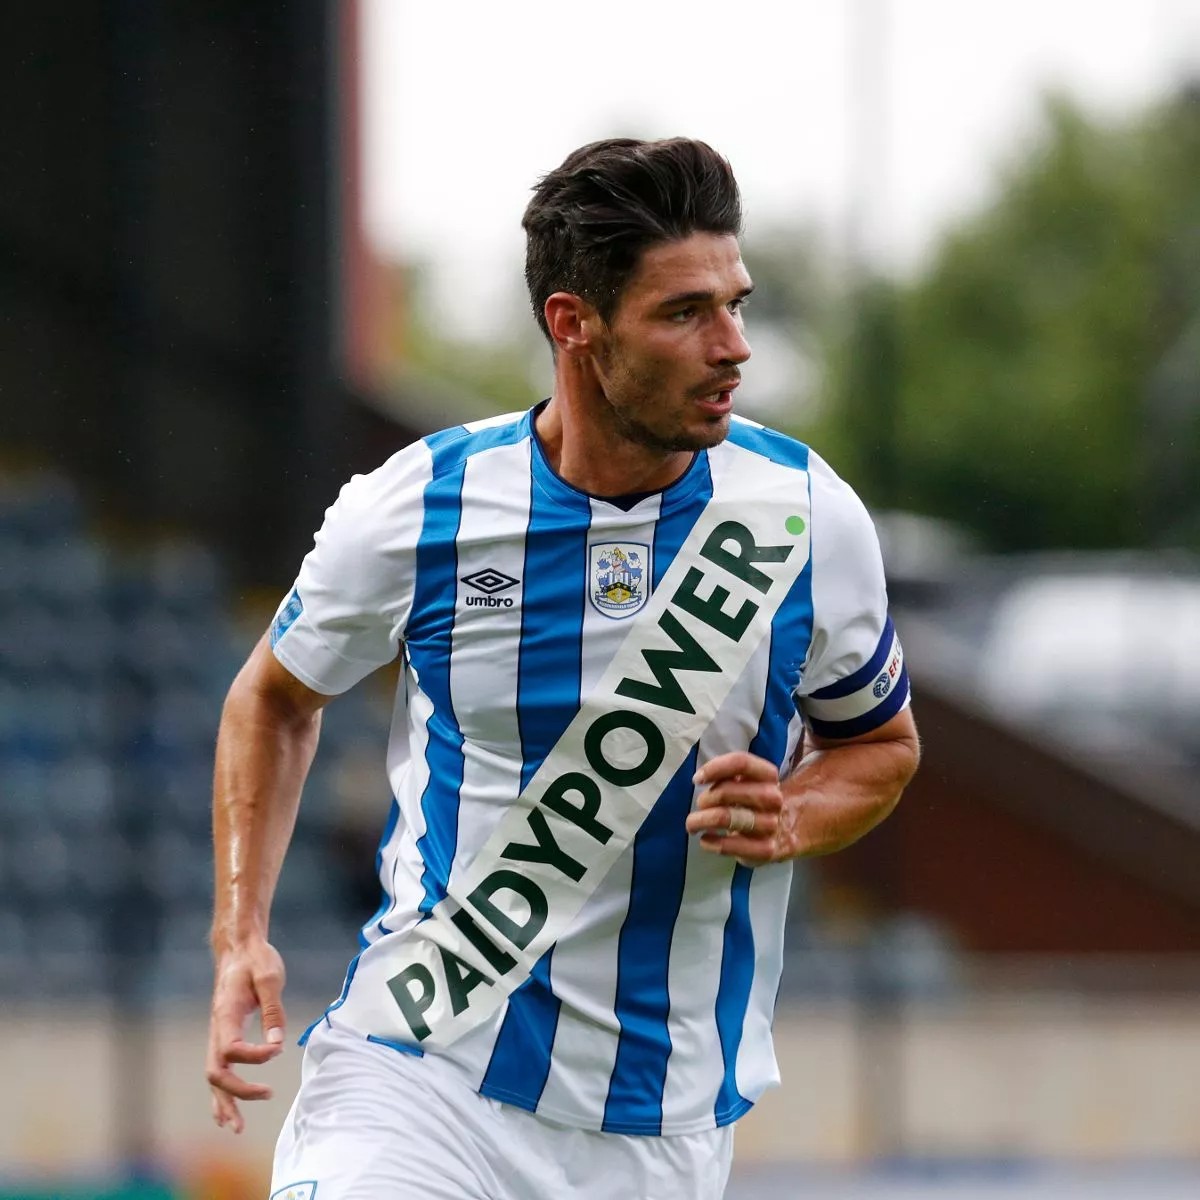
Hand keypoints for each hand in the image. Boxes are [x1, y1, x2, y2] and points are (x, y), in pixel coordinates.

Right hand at [206, 938, 286, 1133]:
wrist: (239, 949)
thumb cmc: (256, 960)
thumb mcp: (270, 977)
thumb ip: (274, 1010)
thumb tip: (277, 1045)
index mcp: (226, 1015)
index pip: (230, 1049)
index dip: (253, 1056)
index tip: (276, 1049)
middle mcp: (216, 1029)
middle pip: (216, 1073)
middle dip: (237, 1092)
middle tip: (268, 1094)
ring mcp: (217, 1034)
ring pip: (213, 1077)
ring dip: (224, 1103)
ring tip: (237, 1128)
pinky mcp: (223, 1036)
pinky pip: (218, 1070)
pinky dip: (222, 1093)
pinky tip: (228, 1112)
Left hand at [685, 750, 791, 865]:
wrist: (785, 830)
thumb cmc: (755, 801)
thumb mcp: (748, 781)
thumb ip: (728, 774)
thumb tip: (700, 778)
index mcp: (769, 776)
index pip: (741, 763)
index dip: (714, 768)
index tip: (697, 779)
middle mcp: (773, 798)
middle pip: (726, 791)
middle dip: (705, 799)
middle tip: (700, 805)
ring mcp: (771, 824)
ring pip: (725, 817)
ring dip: (701, 820)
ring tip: (693, 824)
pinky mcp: (766, 849)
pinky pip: (730, 845)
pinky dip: (712, 842)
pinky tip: (705, 840)